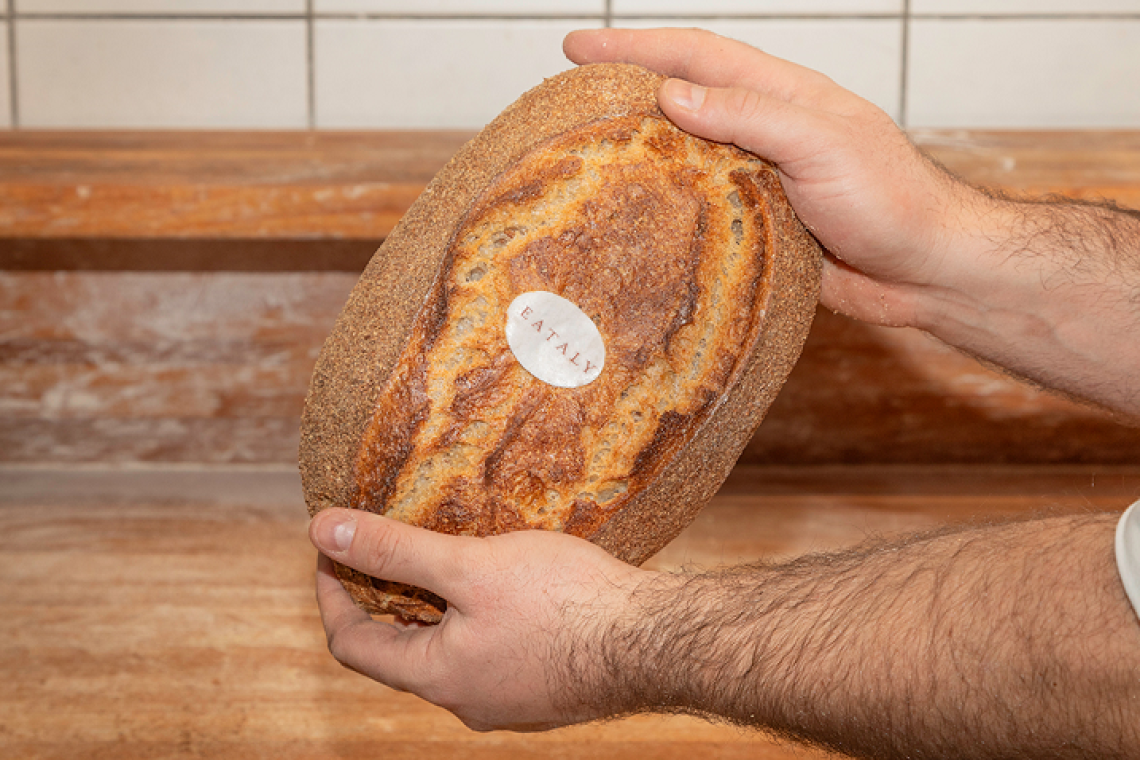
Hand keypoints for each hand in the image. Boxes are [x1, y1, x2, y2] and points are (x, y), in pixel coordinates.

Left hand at [309, 508, 652, 730]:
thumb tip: (322, 532)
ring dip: (435, 607)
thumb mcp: (469, 566)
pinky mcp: (544, 687)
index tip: (334, 548)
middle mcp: (467, 702)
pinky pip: (489, 653)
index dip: (332, 592)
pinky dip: (475, 618)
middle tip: (389, 544)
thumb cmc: (565, 603)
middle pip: (400, 650)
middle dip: (385, 596)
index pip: (352, 644)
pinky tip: (501, 583)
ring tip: (445, 554)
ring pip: (448, 652)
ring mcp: (508, 700)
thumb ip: (395, 551)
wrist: (656, 641)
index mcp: (438, 679)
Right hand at [565, 28, 1139, 418]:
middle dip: (626, 93)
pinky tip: (637, 219)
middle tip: (567, 101)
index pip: (696, 58)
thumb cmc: (892, 199)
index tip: (578, 49)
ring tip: (586, 158)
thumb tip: (673, 96)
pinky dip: (667, 208)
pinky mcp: (761, 228)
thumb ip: (749, 115)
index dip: (636, 48)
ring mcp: (761, 180)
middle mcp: (766, 132)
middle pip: (683, 102)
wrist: (928, 272)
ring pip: (687, 158)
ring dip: (639, 152)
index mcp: (782, 96)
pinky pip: (702, 211)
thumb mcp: (820, 143)